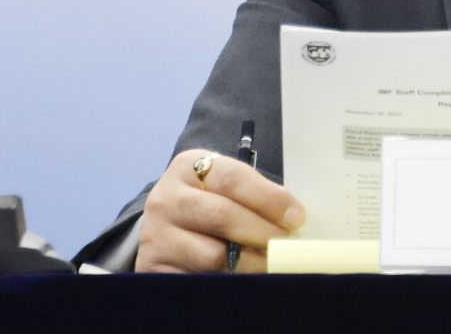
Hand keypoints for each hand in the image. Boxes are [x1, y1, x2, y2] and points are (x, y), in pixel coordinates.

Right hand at [136, 149, 306, 272]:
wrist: (167, 226)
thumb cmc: (209, 200)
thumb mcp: (225, 186)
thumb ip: (254, 193)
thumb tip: (293, 218)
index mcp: (188, 167)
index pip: (234, 179)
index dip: (270, 199)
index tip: (297, 218)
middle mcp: (166, 198)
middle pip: (223, 216)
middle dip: (264, 233)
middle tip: (289, 246)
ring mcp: (156, 235)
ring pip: (213, 255)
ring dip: (250, 264)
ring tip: (271, 264)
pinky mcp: (153, 267)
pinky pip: (198, 280)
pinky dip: (227, 282)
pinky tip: (245, 279)